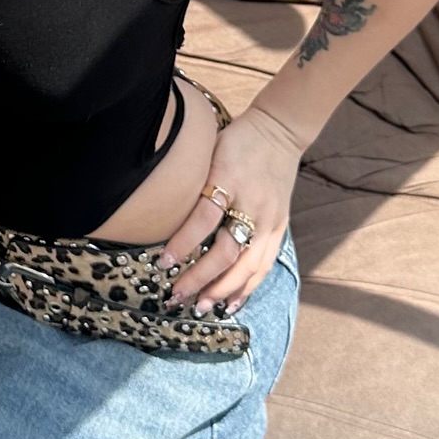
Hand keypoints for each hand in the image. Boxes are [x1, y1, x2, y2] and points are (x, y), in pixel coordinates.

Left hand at [158, 100, 304, 315]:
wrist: (279, 131)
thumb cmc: (237, 140)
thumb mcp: (209, 150)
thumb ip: (193, 179)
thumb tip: (158, 203)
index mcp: (229, 179)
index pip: (204, 217)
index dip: (183, 242)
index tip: (163, 263)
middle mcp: (252, 203)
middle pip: (227, 250)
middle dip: (200, 277)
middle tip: (176, 295)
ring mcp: (269, 219)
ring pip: (247, 264)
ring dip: (223, 289)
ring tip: (201, 307)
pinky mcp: (279, 227)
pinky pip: (263, 264)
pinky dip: (247, 286)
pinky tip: (231, 303)